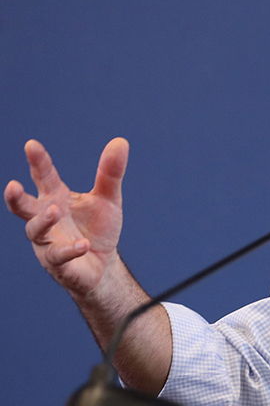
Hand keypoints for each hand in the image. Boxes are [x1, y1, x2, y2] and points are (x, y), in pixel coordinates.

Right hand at [4, 138, 128, 297]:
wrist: (102, 265)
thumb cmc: (98, 228)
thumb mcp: (108, 198)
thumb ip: (110, 173)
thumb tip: (120, 141)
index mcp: (56, 197)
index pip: (44, 176)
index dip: (38, 162)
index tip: (31, 145)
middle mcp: (46, 219)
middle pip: (24, 206)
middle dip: (16, 197)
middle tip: (12, 186)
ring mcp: (48, 242)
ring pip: (35, 231)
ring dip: (43, 220)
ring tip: (55, 210)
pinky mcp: (58, 263)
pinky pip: (59, 256)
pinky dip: (70, 250)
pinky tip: (84, 245)